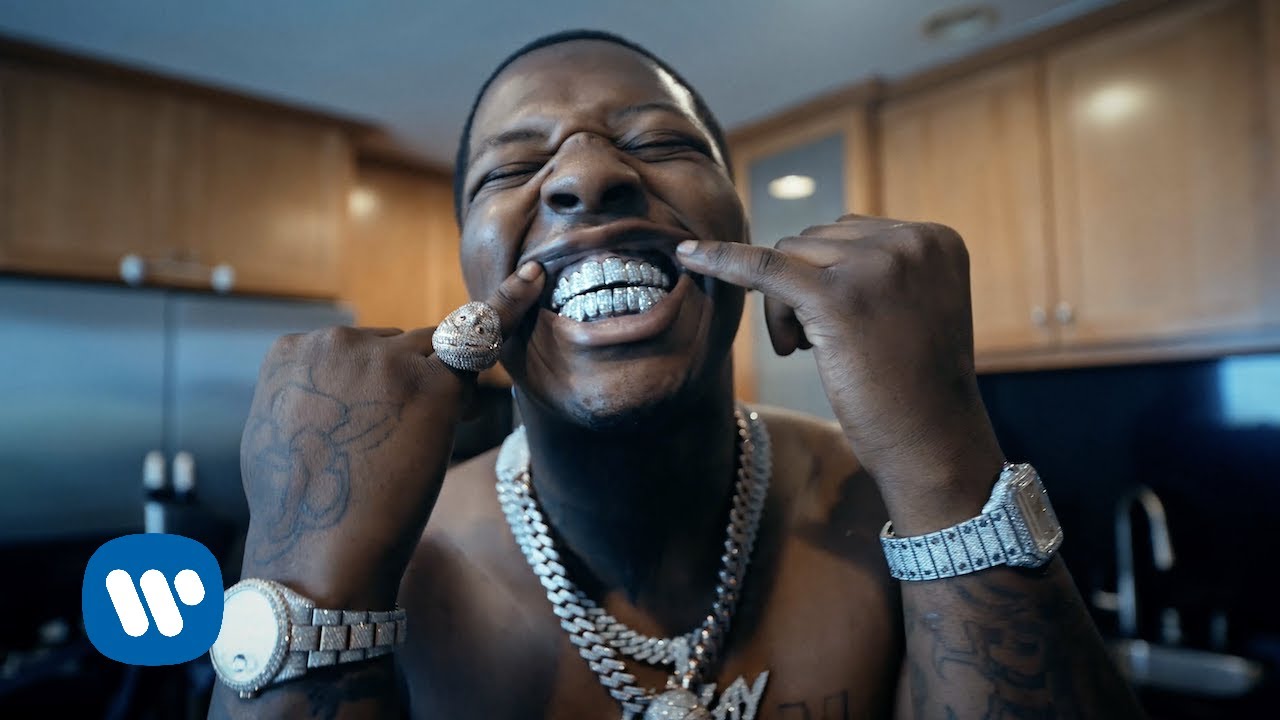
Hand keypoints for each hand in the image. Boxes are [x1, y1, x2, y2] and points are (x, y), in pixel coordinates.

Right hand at [238, 262, 544, 606]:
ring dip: (439, 390)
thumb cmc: (299, 512)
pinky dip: (511, 305)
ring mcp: (387, 358)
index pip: (359, 350)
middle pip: (401, 345)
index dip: (375, 391)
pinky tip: (538, 281)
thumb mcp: (281, 433)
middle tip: (390, 451)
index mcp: (293, 349)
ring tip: (411, 449)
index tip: (364, 433)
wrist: (318, 554)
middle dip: (408, 387)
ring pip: (437, 353)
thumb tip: (348, 387)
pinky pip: (480, 338)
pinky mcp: (433, 384)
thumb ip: (314, 393)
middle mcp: (337, 341)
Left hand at [677, 215, 1004, 531]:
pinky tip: (687, 254)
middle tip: (814, 347)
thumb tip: (799, 248)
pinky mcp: (836, 297)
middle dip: (801, 290)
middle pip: (815, 242)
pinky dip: (723, 259)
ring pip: (788, 256)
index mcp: (934, 238)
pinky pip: (764, 266)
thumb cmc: (914, 387)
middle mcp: (911, 242)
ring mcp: (876, 266)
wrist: (931, 445)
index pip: (848, 233)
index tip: (843, 327)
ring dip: (784, 306)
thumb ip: (874, 267)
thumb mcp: (912, 307)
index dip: (827, 278)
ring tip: (804, 352)